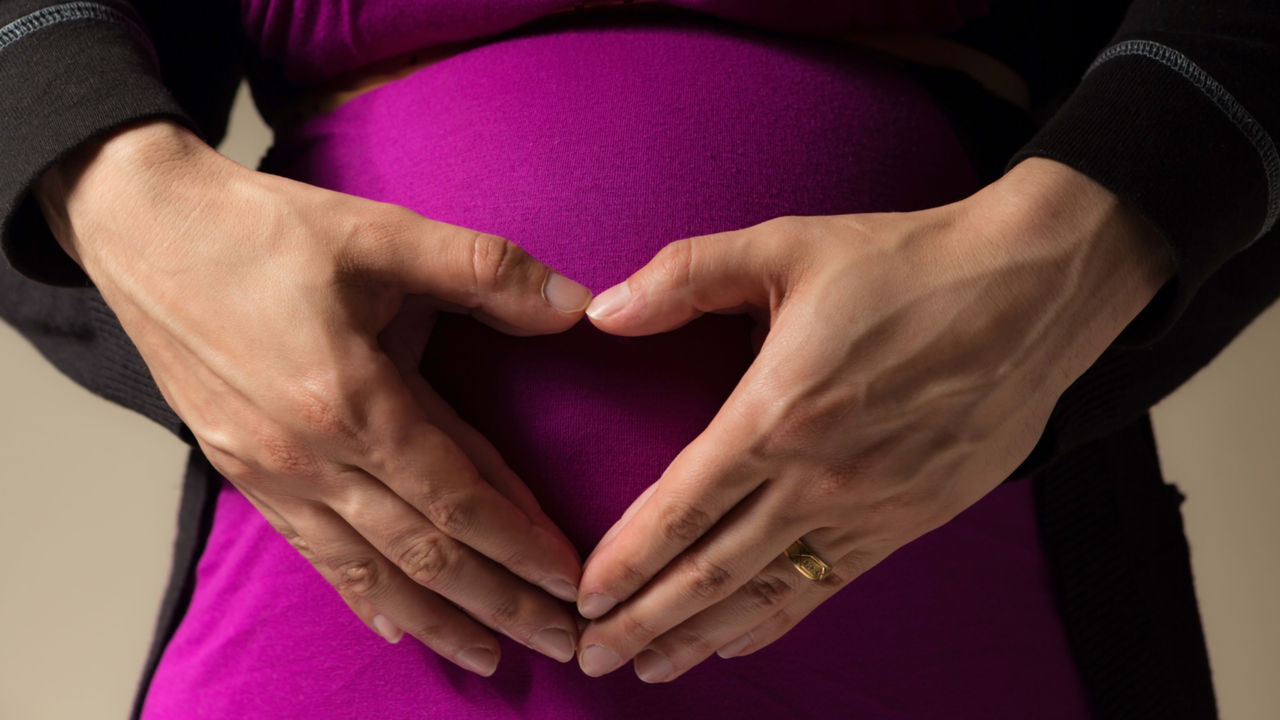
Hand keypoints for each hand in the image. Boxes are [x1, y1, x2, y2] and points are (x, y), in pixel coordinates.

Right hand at [35, 119, 593, 673]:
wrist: (143, 231)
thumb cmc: (262, 231)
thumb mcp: (381, 233)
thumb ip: (483, 270)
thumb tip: (575, 304)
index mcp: (353, 398)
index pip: (458, 495)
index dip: (521, 543)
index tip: (572, 580)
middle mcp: (311, 455)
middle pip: (425, 552)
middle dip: (500, 601)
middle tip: (562, 641)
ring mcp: (271, 473)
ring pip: (371, 570)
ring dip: (439, 619)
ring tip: (492, 656)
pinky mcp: (242, 474)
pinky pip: (314, 555)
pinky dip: (362, 596)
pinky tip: (396, 626)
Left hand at [572, 157, 1173, 680]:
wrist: (1032, 290)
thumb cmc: (907, 265)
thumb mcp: (786, 244)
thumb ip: (685, 275)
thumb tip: (602, 311)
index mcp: (779, 412)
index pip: (681, 507)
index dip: (626, 560)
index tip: (584, 597)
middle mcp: (819, 477)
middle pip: (713, 569)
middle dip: (645, 619)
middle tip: (593, 656)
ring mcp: (869, 508)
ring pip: (766, 592)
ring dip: (700, 635)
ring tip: (651, 669)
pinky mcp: (912, 520)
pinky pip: (828, 585)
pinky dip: (775, 619)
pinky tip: (737, 640)